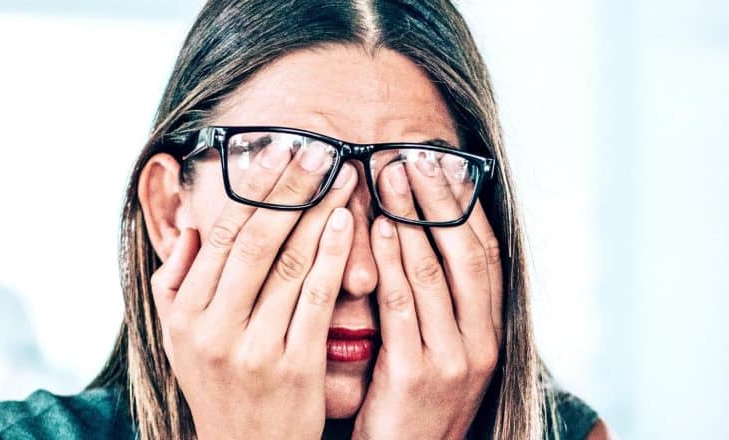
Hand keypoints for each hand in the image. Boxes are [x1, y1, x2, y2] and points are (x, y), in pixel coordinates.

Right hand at [149, 142, 357, 438]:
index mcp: (185, 313)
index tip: (276, 153)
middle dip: (289, 189)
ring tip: (340, 175)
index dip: (252, 190)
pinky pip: (317, 299)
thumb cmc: (218, 385)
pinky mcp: (296, 366)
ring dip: (318, 213)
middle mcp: (214, 328)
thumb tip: (192, 227)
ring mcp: (255, 348)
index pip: (221, 235)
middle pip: (256, 240)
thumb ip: (176, 282)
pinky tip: (348, 222)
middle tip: (316, 149)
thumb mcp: (178, 338)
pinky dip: (333, 256)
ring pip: (289, 264)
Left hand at [352, 156, 503, 439]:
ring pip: (435, 271)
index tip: (444, 164)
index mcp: (490, 330)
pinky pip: (403, 304)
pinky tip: (379, 226)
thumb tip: (419, 239)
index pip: (485, 254)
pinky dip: (393, 260)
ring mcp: (453, 358)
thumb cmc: (414, 401)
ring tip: (392, 175)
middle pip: (465, 253)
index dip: (464, 206)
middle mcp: (482, 341)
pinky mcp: (417, 374)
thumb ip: (436, 302)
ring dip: (412, 218)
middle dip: (440, 200)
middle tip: (416, 155)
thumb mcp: (440, 350)